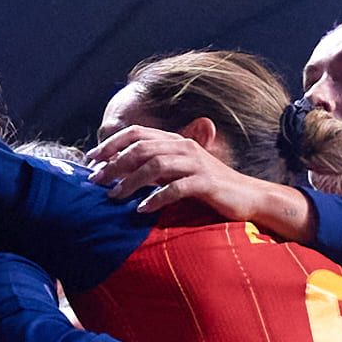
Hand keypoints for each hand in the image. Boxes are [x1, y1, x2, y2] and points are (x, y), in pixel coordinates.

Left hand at [86, 122, 273, 222]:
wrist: (249, 196)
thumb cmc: (210, 187)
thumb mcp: (181, 172)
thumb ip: (156, 168)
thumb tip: (122, 172)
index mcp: (176, 141)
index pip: (137, 133)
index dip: (112, 144)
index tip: (92, 159)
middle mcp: (185, 147)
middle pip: (141, 148)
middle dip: (114, 164)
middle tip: (96, 180)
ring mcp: (196, 164)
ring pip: (155, 166)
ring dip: (130, 182)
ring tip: (114, 197)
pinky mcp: (206, 183)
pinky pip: (175, 189)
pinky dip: (155, 198)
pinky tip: (142, 209)